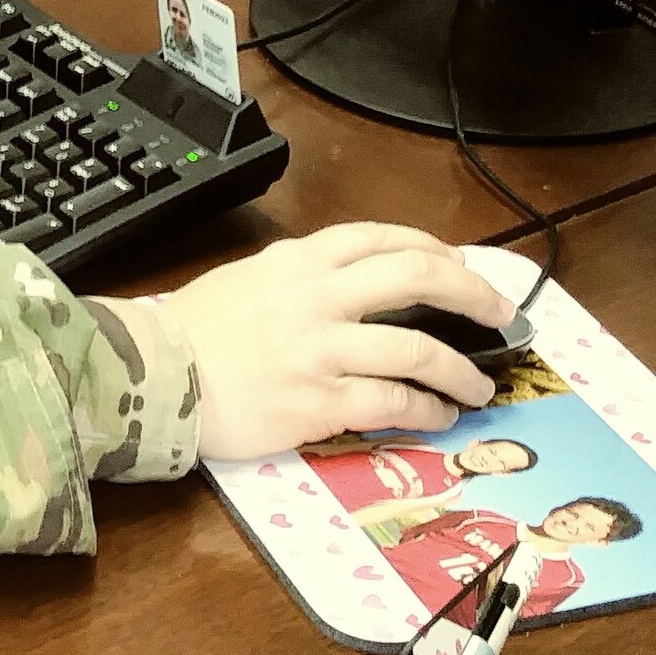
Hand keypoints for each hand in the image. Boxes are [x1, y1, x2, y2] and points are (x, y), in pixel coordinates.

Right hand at [163, 223, 509, 459]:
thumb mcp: (248, 279)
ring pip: (417, 348)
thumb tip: (350, 287)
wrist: (156, 376)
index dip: (435, 249)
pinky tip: (439, 416)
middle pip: (418, 276)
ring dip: (460, 369)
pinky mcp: (320, 400)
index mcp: (300, 262)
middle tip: (499, 315)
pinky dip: (427, 410)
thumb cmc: (193, 331)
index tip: (459, 267)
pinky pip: (393, 402)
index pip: (383, 238)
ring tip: (479, 387)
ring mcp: (322, 349)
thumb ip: (300, 277)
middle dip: (473, 294)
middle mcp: (318, 297)